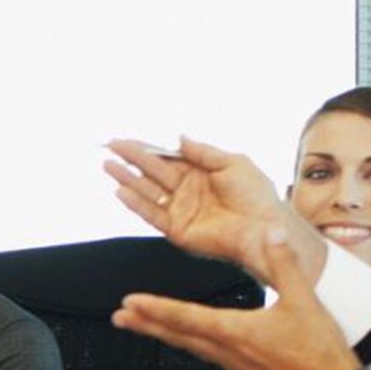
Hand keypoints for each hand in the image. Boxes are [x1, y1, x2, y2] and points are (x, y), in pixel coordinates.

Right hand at [104, 136, 326, 284]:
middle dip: (131, 159)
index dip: (147, 148)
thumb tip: (178, 138)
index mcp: (200, 172)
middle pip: (153, 171)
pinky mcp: (178, 231)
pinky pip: (153, 215)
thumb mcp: (232, 162)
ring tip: (108, 166)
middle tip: (109, 147)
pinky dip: (136, 204)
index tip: (125, 139)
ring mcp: (181, 211)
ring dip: (127, 179)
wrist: (262, 227)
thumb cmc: (256, 195)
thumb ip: (203, 151)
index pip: (167, 157)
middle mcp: (187, 190)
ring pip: (148, 192)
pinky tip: (120, 192)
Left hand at [112, 227, 357, 369]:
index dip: (156, 309)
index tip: (130, 302)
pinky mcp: (240, 367)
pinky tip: (181, 336)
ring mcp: (231, 362)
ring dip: (161, 333)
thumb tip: (271, 230)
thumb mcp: (303, 299)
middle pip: (177, 335)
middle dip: (146, 324)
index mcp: (235, 331)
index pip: (186, 318)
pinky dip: (184, 341)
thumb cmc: (318, 348)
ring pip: (187, 345)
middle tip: (119, 317)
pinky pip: (203, 352)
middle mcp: (226, 350)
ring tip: (139, 324)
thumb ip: (284, 263)